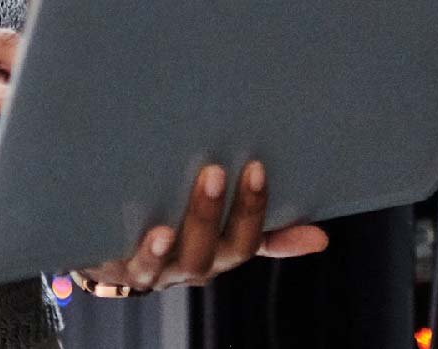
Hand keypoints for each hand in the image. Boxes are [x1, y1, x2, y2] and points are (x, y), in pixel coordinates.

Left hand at [74, 160, 330, 292]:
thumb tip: (321, 238)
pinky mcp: (123, 269)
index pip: (247, 238)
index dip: (253, 207)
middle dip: (213, 211)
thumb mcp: (226, 234)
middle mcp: (194, 266)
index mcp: (221, 253)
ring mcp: (159, 270)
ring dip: (184, 230)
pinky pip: (136, 266)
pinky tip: (153, 231)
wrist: (116, 261)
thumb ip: (269, 234)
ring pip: (177, 257)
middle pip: (213, 249)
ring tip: (180, 207)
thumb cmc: (181, 236)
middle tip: (214, 169)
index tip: (256, 166)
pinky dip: (147, 251)